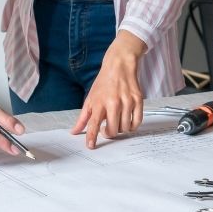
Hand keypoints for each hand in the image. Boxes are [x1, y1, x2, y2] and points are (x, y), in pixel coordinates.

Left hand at [71, 31, 146, 148]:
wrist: (119, 65)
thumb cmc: (104, 83)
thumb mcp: (90, 98)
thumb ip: (83, 117)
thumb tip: (74, 132)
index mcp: (99, 102)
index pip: (94, 124)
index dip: (92, 137)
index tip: (91, 146)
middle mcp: (113, 102)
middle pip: (112, 130)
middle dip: (108, 134)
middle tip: (106, 130)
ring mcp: (127, 101)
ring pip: (124, 128)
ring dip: (120, 129)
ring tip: (116, 122)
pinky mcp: (138, 100)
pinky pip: (137, 122)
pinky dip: (131, 126)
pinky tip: (127, 122)